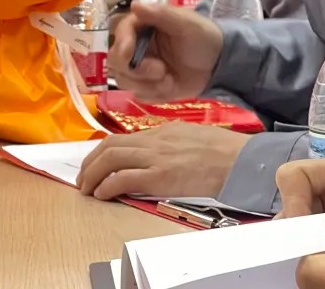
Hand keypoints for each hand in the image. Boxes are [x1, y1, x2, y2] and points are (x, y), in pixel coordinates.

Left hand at [76, 122, 249, 199]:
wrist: (240, 160)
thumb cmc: (226, 151)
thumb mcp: (196, 136)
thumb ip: (175, 141)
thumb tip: (160, 153)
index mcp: (165, 130)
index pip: (124, 137)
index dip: (104, 151)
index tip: (97, 163)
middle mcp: (156, 140)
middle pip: (109, 145)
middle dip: (90, 162)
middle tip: (83, 177)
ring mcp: (156, 157)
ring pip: (110, 159)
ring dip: (92, 174)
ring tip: (87, 188)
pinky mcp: (159, 176)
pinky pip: (122, 178)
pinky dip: (107, 186)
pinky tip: (103, 194)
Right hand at [107, 0, 222, 101]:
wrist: (220, 63)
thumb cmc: (204, 37)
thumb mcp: (187, 23)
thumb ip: (162, 14)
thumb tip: (135, 5)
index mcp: (144, 26)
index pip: (122, 32)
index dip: (122, 43)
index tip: (128, 54)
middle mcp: (137, 47)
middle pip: (116, 61)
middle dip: (136, 70)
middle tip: (161, 70)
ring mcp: (141, 68)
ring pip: (124, 81)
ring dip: (147, 84)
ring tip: (170, 80)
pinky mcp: (148, 86)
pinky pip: (139, 95)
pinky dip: (155, 94)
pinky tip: (171, 86)